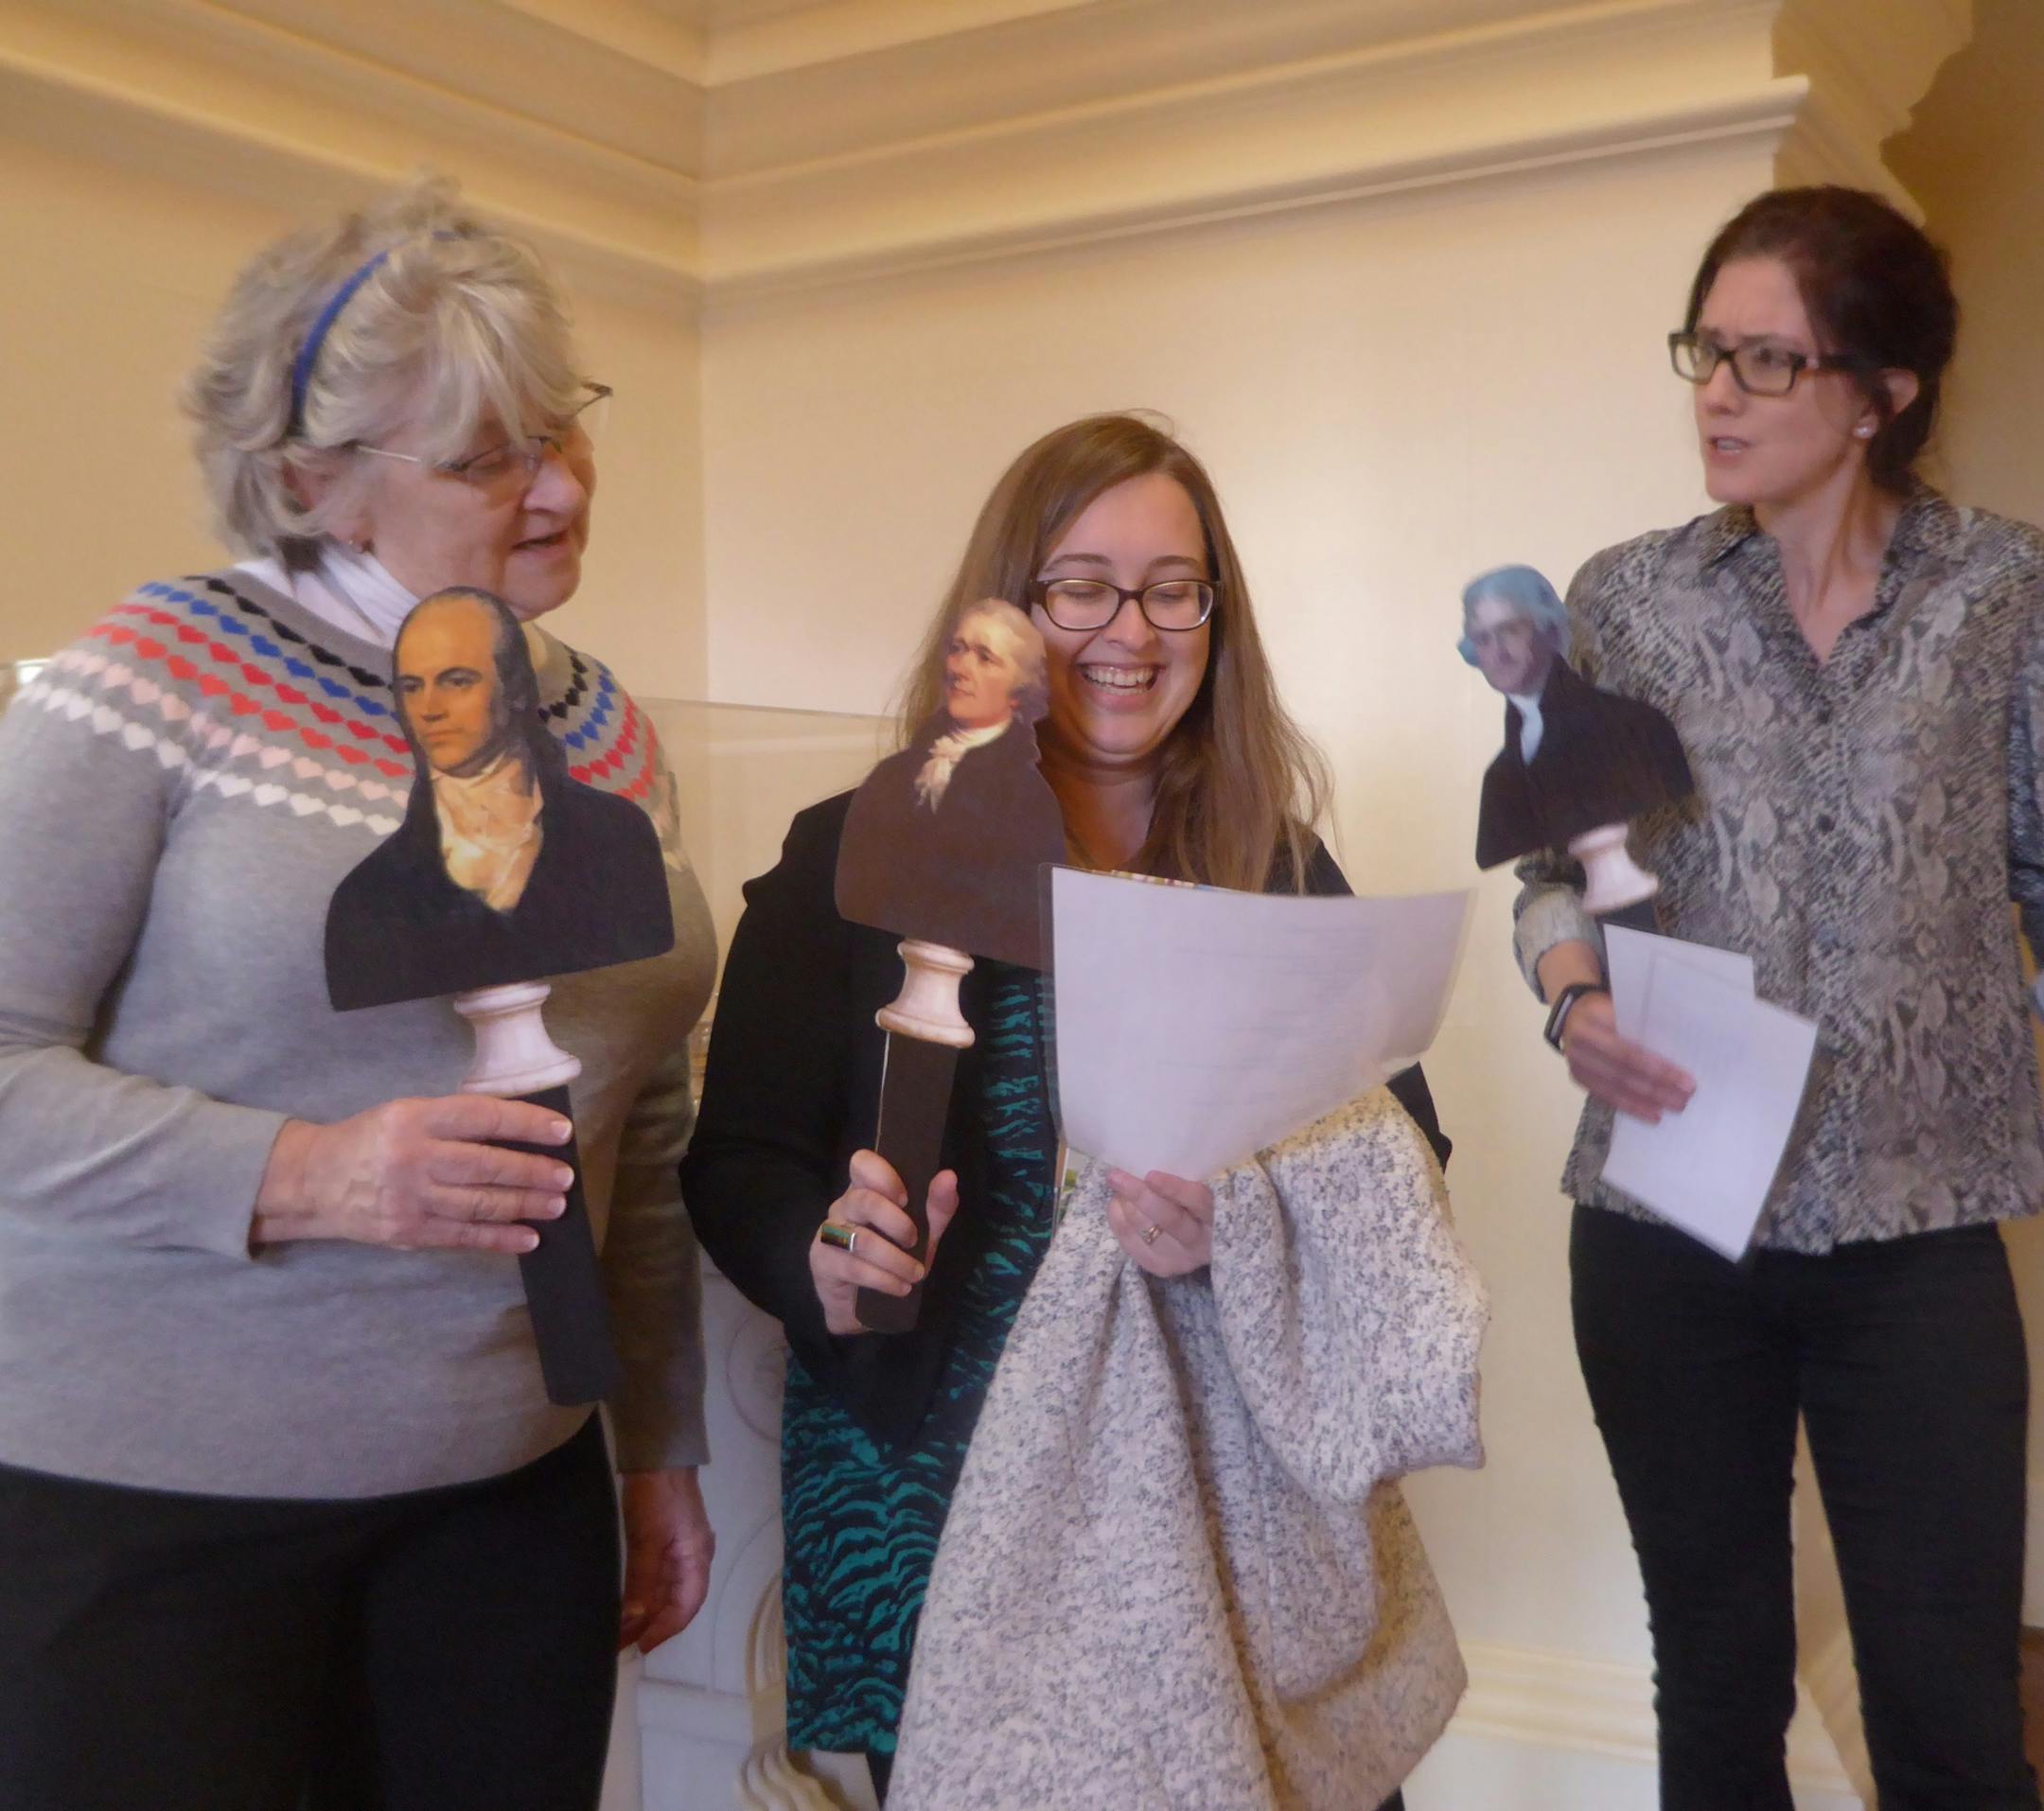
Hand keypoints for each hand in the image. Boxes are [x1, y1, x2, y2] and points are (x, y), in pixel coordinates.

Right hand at [252, 1097, 574, 1253]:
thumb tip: (519, 1129)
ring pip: (479, 1203)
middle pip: (486, 1165)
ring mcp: (410, 1198)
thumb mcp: (406, 1112)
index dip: (527, 1124)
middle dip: (533, 1171)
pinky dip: (499, 1238)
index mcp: (415, 1117)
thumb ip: (454, 1120)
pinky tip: (528, 1237)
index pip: (483, 1117)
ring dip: (524, 1205)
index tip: (561, 1131)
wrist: (312, 1181)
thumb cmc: (370, 1140)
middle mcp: (413, 1157)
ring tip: (556, 1205)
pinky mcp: (407, 1232)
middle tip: (565, 1176)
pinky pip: (462, 1236)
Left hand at [619, 1467, 714, 1653]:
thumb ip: (643, 1579)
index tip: (642, 1646)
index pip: (686, 1606)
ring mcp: (679, 1551)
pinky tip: (626, 1605)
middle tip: (621, 1644)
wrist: (658, 1457)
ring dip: (644, 1612)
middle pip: (675, 1602)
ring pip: (664, 1591)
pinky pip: (656, 1578)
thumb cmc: (658, 1497)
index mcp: (697, 1558)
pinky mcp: (664, 1543)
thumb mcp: (648, 1539)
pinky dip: (642, 1595)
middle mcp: (692, 1559)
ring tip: (618, 1631)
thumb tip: (634, 1618)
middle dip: (651, 1625)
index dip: (665, 1628)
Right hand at [809, 1149, 959, 1334]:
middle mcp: (843, 1205)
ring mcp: (829, 1234)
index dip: (883, 1175)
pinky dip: (884, 1279)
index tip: (906, 1198)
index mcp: (866, 1189)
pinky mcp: (822, 1262)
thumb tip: (948, 1176)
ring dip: (895, 1260)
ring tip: (916, 1274)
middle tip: (915, 1241)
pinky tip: (901, 1287)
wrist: (869, 1304)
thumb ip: (937, 1206)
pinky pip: (854, 1267)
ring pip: (861, 1239)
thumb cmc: (896, 1256)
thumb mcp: (925, 1232)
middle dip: (897, 1223)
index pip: (861, 1162)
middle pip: (863, 1200)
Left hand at [1105, 1168, 1213, 1276]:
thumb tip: (1148, 1163)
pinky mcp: (1160, 1267)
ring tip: (1117, 1185)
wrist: (1202, 1244)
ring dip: (1126, 1205)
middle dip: (1139, 1195)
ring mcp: (1180, 1258)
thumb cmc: (1198, 1205)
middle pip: (1169, 1219)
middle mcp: (1201, 1242)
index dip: (1174, 1188)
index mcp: (1217, 1216)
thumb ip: (1185, 1179)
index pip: (1198, 1201)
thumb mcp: (1201, 1189)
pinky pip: (1131, 1244)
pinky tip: (1116, 1204)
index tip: (1150, 1175)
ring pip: (1146, 1231)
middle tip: (1116, 1176)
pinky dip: (1119, 1220)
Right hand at [1561, 991, 1694, 1121]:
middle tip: (1685, 1097)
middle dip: (1657, 1086)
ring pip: (1615, 1087)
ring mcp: (1576, 1063)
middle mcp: (1581, 1042)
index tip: (1688, 1080)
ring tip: (1675, 1107)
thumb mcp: (1626, 1006)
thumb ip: (1647, 1024)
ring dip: (1647, 1100)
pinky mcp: (1578, 1078)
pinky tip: (1653, 1114)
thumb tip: (1685, 1050)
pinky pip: (1606, 1097)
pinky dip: (1631, 1107)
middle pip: (1623, 1070)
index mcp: (1595, 1018)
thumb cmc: (1611, 1010)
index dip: (1658, 1067)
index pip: (1629, 1049)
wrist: (1574, 1015)